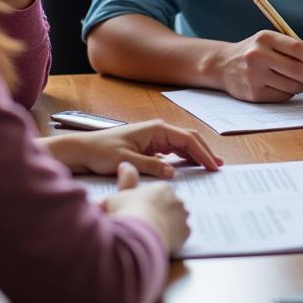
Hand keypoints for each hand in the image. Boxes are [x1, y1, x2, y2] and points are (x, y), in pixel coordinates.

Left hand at [54, 120, 222, 177]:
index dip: (202, 153)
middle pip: (189, 139)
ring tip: (209, 167)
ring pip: (183, 144)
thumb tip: (172, 172)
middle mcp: (158, 130)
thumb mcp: (127, 161)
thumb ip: (151, 166)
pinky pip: (173, 150)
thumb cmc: (102, 151)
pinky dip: (184, 157)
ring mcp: (155, 138)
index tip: (213, 166)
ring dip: (196, 154)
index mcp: (156, 129)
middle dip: (204, 151)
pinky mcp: (150, 146)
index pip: (187, 139)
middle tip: (217, 167)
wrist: (84, 149)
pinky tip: (190, 166)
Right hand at [104, 162, 189, 253]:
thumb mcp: (118, 195)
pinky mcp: (186, 232)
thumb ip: (124, 180)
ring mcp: (183, 215)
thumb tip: (124, 164)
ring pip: (176, 220)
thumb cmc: (127, 213)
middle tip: (145, 224)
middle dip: (159, 213)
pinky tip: (160, 241)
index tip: (140, 212)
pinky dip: (172, 238)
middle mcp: (176, 198)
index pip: (158, 195)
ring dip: (167, 225)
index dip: (148, 204)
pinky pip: (180, 235)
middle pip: (168, 206)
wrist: (138, 235)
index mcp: (161, 188)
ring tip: (152, 235)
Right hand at [216, 30, 302, 101]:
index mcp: (265, 38)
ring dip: (300, 87)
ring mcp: (254, 75)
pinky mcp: (253, 94)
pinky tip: (283, 88)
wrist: (223, 65)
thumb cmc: (253, 52)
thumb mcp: (268, 41)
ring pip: (291, 85)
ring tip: (299, 83)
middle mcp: (258, 55)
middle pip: (296, 69)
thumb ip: (291, 48)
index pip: (297, 48)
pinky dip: (288, 94)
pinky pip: (281, 96)